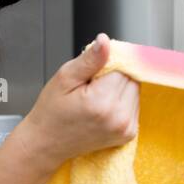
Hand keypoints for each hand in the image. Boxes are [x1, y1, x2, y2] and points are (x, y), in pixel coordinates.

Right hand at [15, 32, 138, 171]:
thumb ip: (89, 59)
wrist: (48, 142)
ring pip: (135, 91)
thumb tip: (105, 41)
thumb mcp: (65, 78)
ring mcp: (125, 128)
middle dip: (115, 76)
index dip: (109, 64)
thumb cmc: (52, 112)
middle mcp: (118, 117)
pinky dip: (122, 102)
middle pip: (132, 79)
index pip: (123, 67)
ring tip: (95, 98)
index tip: (92, 72)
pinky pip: (134, 106)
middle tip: (91, 86)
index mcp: (102, 102)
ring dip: (120, 89)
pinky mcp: (128, 134)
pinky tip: (103, 107)